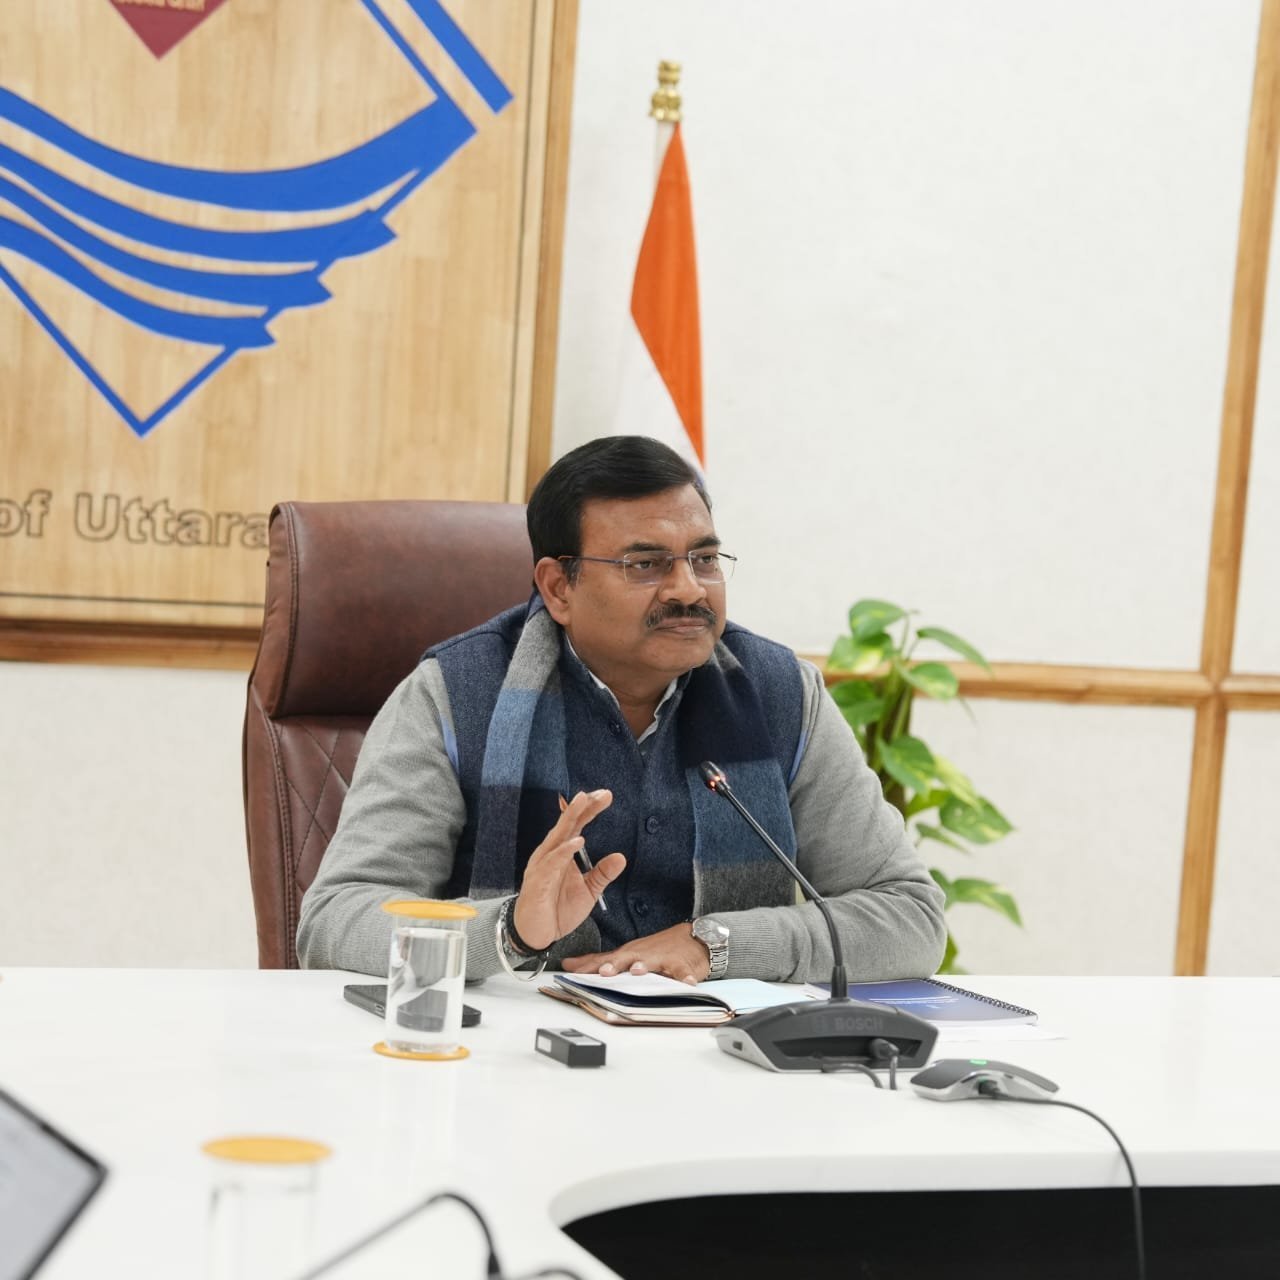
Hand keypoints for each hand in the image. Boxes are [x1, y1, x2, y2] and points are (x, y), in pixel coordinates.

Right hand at [511, 789, 624, 951]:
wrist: (535, 935)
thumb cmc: (557, 909)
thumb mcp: (588, 891)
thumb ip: (602, 873)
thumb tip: (621, 857)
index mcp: (562, 853)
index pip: (576, 825)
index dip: (589, 810)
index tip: (606, 796)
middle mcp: (550, 854)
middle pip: (567, 824)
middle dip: (582, 807)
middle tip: (601, 793)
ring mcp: (542, 866)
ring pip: (557, 837)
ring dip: (570, 819)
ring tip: (583, 802)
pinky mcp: (538, 882)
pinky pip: (551, 863)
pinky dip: (563, 851)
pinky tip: (577, 841)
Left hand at [561, 923, 710, 985]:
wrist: (694, 938)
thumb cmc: (658, 948)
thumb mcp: (627, 953)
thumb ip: (599, 960)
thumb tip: (569, 964)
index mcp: (628, 954)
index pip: (604, 960)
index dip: (588, 967)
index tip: (572, 971)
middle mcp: (642, 955)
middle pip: (625, 958)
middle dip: (614, 965)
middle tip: (604, 972)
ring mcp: (662, 958)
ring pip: (652, 962)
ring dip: (645, 966)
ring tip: (638, 971)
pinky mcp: (682, 964)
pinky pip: (683, 973)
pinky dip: (685, 978)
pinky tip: (687, 983)